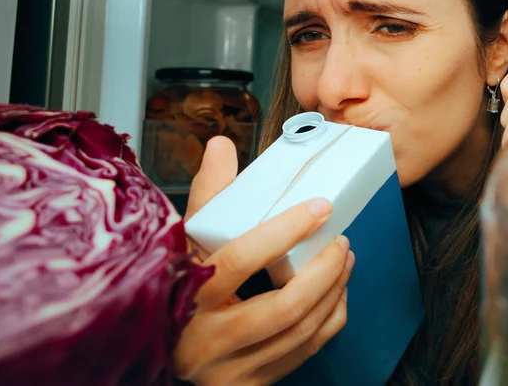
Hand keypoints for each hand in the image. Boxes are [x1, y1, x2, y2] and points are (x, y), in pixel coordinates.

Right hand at [174, 138, 353, 385]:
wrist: (163, 353)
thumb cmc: (177, 289)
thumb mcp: (183, 243)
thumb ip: (207, 196)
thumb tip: (221, 145)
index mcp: (187, 296)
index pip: (242, 260)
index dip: (286, 231)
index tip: (320, 207)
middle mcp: (205, 340)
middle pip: (285, 306)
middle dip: (325, 270)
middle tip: (341, 240)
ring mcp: (229, 369)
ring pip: (301, 331)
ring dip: (334, 291)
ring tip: (344, 259)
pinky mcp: (249, 385)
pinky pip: (304, 352)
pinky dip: (330, 320)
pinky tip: (336, 294)